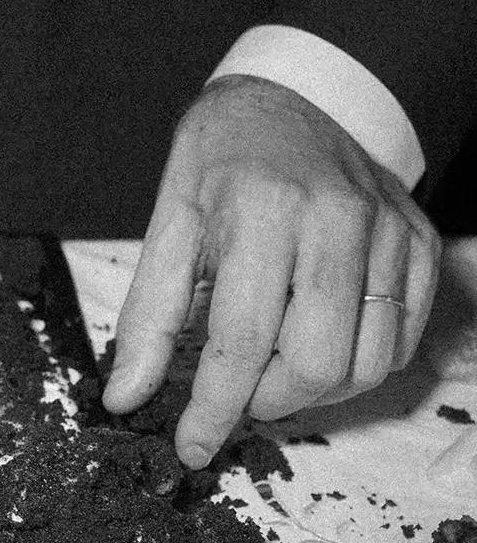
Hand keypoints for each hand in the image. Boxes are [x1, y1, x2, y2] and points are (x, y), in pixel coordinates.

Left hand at [103, 77, 439, 466]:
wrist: (296, 96)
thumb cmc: (222, 159)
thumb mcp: (169, 221)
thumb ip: (147, 314)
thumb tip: (124, 396)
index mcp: (259, 210)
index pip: (241, 339)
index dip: (213, 407)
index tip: (191, 447)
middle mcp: (334, 220)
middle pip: (315, 363)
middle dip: (266, 402)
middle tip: (234, 394)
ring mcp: (387, 232)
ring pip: (367, 363)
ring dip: (313, 392)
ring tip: (272, 370)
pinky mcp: (418, 244)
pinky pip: (400, 341)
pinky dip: (357, 366)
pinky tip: (316, 345)